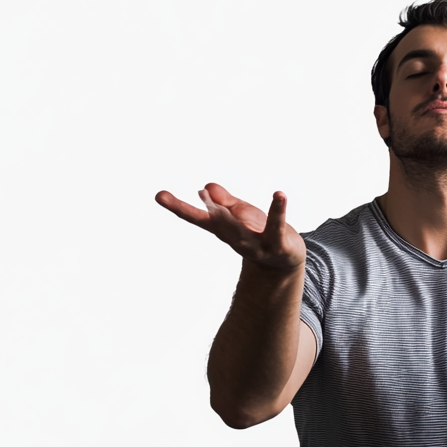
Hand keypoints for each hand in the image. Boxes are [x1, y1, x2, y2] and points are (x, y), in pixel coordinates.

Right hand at [155, 183, 306, 273]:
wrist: (286, 260)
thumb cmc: (261, 231)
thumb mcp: (241, 214)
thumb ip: (224, 202)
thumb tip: (205, 187)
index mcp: (225, 228)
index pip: (198, 217)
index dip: (179, 207)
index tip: (159, 196)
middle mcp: (237, 238)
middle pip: (219, 224)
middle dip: (209, 211)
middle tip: (199, 194)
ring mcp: (256, 244)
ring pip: (241, 232)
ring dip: (233, 218)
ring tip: (222, 206)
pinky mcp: (278, 244)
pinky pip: (277, 226)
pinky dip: (278, 211)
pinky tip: (279, 194)